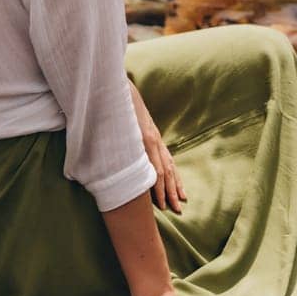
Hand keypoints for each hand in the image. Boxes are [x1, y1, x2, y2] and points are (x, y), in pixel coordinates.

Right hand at [130, 79, 184, 213]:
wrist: (116, 86)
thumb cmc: (119, 105)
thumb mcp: (127, 123)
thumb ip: (128, 137)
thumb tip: (123, 152)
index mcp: (152, 137)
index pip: (168, 163)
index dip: (174, 180)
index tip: (180, 196)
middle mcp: (154, 139)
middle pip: (169, 170)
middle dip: (174, 191)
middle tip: (179, 208)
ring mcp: (150, 139)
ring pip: (162, 170)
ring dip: (166, 191)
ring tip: (169, 206)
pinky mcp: (143, 138)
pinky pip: (151, 163)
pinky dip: (154, 180)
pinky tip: (157, 193)